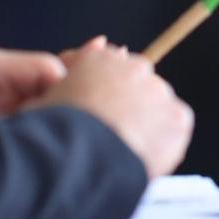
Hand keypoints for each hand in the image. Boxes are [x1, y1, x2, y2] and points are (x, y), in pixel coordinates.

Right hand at [29, 39, 194, 178]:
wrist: (78, 158)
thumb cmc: (53, 137)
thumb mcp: (41, 105)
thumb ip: (58, 90)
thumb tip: (62, 89)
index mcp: (98, 60)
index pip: (113, 70)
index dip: (110, 96)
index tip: (105, 117)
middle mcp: (132, 66)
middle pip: (139, 86)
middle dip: (132, 108)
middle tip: (116, 139)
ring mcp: (157, 90)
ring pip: (159, 106)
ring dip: (149, 125)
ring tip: (128, 153)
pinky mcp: (176, 115)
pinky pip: (177, 127)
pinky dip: (168, 142)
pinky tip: (147, 158)